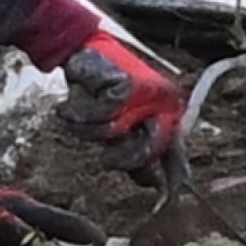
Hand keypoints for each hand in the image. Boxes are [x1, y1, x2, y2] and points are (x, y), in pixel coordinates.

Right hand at [61, 33, 186, 174]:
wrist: (82, 49)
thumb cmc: (100, 89)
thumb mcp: (120, 123)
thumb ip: (135, 147)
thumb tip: (153, 184)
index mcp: (168, 114)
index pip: (172, 152)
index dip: (168, 174)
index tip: (165, 196)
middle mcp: (164, 104)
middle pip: (145, 151)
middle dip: (122, 158)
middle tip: (108, 157)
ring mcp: (147, 95)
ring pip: (115, 133)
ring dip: (89, 128)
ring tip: (81, 114)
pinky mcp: (127, 86)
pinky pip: (101, 116)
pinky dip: (80, 112)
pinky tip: (73, 103)